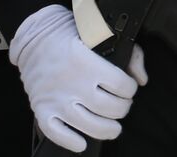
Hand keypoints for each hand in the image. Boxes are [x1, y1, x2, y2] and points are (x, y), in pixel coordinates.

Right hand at [10, 4, 147, 151]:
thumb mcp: (106, 34)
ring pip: (88, 123)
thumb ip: (130, 53)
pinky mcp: (41, 108)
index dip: (130, 90)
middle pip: (108, 107)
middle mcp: (72, 82)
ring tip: (114, 128)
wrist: (34, 38)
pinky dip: (70, 141)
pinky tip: (82, 143)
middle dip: (122, 109)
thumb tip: (141, 79)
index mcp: (87, 62)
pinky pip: (56, 132)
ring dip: (106, 129)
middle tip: (123, 106)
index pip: (120, 85)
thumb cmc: (73, 34)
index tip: (129, 88)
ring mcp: (55, 97)